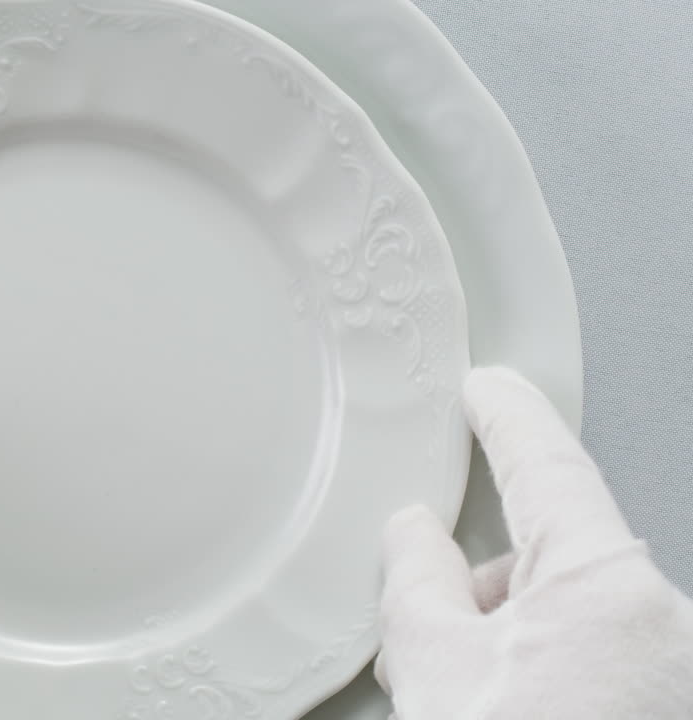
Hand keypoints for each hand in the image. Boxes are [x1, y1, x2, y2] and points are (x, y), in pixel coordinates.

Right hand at [376, 368, 692, 718]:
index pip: (547, 466)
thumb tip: (413, 538)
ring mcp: (676, 668)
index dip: (506, 418)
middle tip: (428, 626)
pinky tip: (500, 701)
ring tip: (461, 692)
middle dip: (482, 579)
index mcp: (608, 587)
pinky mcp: (668, 699)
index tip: (490, 389)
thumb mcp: (433, 664)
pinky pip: (602, 652)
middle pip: (554, 554)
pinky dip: (548, 662)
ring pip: (574, 608)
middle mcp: (666, 621)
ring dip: (509, 629)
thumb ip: (416, 580)